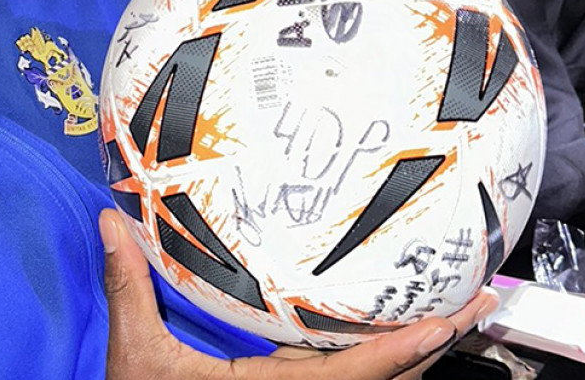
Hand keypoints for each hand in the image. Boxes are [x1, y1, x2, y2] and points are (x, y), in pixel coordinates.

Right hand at [100, 209, 497, 379]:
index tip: (450, 319)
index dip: (408, 348)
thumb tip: (109, 219)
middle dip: (433, 347)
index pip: (356, 371)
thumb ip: (128, 289)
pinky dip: (380, 365)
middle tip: (475, 306)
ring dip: (413, 357)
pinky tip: (386, 342)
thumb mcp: (136, 358)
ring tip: (447, 316)